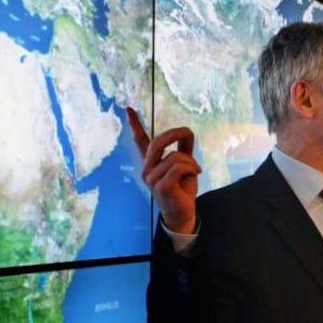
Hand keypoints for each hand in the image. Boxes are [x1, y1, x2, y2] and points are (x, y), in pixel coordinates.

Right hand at [126, 106, 200, 233]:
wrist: (183, 213)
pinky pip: (178, 167)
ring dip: (190, 161)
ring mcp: (151, 178)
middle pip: (158, 142)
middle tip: (188, 134)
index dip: (135, 124)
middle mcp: (147, 169)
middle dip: (175, 134)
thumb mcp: (185, 165)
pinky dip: (191, 168)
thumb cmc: (182, 189)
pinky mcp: (160, 186)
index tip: (127, 108)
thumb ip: (184, 150)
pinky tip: (195, 174)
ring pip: (174, 156)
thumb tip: (187, 132)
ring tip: (194, 170)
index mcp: (151, 162)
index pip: (140, 141)